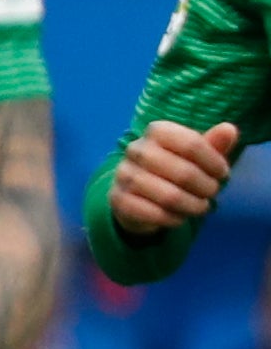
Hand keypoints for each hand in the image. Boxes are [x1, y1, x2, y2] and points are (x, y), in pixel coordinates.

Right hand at [108, 119, 237, 245]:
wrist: (137, 192)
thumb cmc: (174, 168)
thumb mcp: (197, 155)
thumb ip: (214, 143)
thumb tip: (229, 130)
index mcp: (157, 131)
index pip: (191, 143)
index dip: (214, 162)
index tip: (223, 174)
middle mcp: (136, 150)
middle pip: (183, 172)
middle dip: (205, 187)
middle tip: (213, 193)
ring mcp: (124, 175)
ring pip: (168, 196)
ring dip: (192, 205)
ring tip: (201, 207)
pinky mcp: (118, 200)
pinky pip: (152, 214)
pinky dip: (172, 218)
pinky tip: (180, 217)